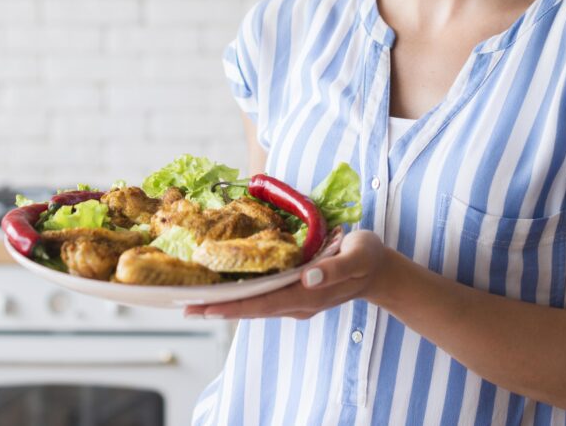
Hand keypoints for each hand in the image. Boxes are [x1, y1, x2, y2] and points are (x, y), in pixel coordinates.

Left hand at [184, 230, 388, 319]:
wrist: (380, 271)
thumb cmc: (368, 258)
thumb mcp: (359, 255)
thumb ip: (336, 268)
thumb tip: (307, 276)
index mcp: (309, 294)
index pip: (264, 303)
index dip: (234, 306)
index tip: (206, 307)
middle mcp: (298, 302)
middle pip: (252, 309)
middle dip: (219, 308)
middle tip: (185, 306)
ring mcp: (297, 301)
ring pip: (255, 306)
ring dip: (226, 305)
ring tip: (195, 302)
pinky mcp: (296, 293)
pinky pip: (263, 298)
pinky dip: (241, 296)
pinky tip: (225, 291)